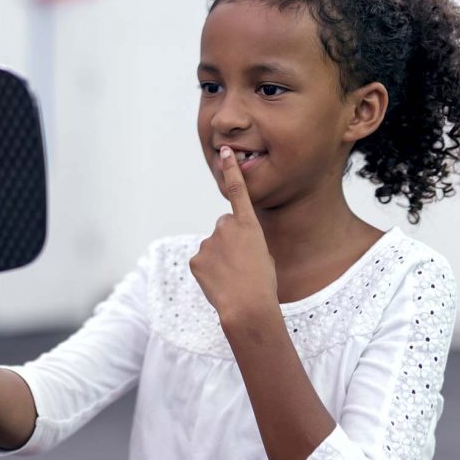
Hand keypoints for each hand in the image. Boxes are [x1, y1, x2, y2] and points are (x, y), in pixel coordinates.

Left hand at [189, 146, 278, 323]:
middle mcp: (225, 228)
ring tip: (233, 277)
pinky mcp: (196, 258)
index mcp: (249, 225)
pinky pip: (203, 262)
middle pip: (224, 228)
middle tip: (241, 263)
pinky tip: (219, 283)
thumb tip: (231, 242)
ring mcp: (208, 242)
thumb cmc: (263, 284)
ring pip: (213, 247)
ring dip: (220, 259)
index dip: (231, 171)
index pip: (238, 192)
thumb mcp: (263, 255)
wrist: (248, 307)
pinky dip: (209, 272)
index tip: (224, 152)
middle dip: (229, 241)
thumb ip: (246, 240)